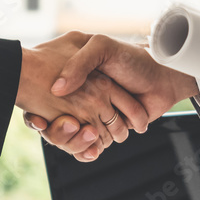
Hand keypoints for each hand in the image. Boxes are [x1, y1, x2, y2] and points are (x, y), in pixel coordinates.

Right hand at [25, 34, 198, 159]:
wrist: (163, 78)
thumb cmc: (132, 59)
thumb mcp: (102, 47)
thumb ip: (80, 62)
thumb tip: (58, 89)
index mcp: (69, 80)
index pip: (39, 102)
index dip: (35, 114)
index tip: (38, 120)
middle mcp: (76, 100)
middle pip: (52, 126)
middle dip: (57, 132)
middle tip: (68, 126)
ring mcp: (90, 117)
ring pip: (68, 140)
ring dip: (74, 143)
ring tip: (87, 135)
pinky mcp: (105, 132)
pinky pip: (88, 148)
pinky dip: (88, 152)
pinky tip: (92, 149)